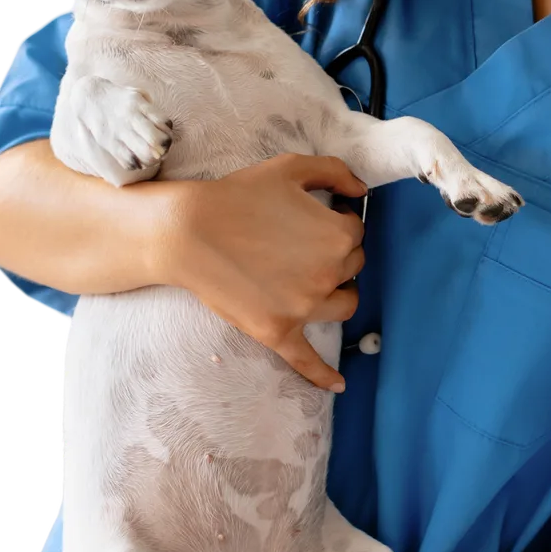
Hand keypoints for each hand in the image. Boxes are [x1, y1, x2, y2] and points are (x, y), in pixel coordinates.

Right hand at [155, 154, 366, 390]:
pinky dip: (325, 375)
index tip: (319, 217)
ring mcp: (304, 307)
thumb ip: (336, 172)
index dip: (338, 220)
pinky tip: (339, 384)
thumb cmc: (239, 194)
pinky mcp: (278, 331)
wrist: (188, 231)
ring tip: (318, 281)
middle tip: (305, 243)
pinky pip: (308, 360)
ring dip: (339, 293)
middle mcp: (329, 274)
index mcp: (337, 235)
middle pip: (352, 266)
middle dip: (336, 253)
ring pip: (344, 305)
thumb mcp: (292, 167)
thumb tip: (362, 190)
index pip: (355, 230)